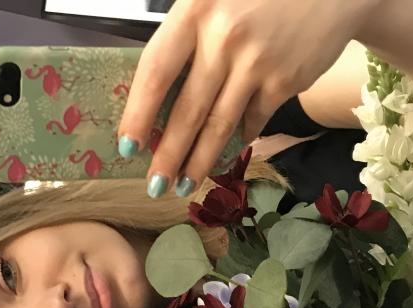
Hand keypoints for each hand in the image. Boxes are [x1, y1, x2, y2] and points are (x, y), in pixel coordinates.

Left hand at [118, 0, 367, 194]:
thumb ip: (190, 34)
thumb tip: (162, 95)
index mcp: (196, 9)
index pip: (156, 71)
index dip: (138, 114)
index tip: (127, 147)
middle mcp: (224, 36)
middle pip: (187, 109)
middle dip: (168, 155)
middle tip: (156, 185)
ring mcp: (256, 61)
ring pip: (220, 124)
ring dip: (200, 161)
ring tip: (186, 184)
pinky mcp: (285, 80)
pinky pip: (253, 119)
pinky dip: (242, 136)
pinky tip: (233, 148)